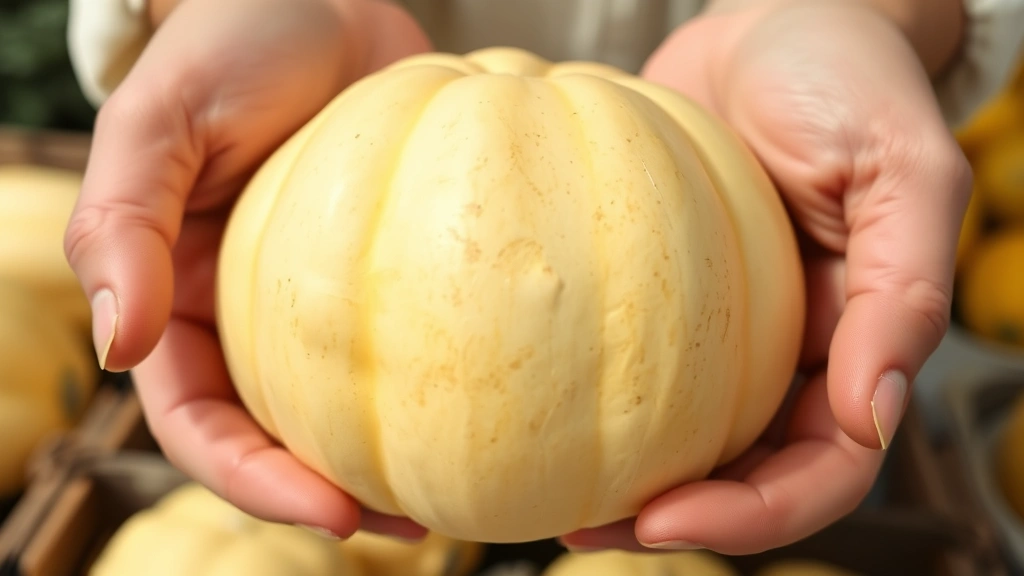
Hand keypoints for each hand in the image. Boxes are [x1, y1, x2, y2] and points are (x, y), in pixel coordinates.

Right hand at [64, 0, 431, 539]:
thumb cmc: (229, 42)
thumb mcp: (157, 120)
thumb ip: (121, 222)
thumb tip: (115, 345)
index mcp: (176, 300)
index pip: (197, 422)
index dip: (253, 481)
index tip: (334, 511)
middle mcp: (248, 315)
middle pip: (277, 437)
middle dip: (330, 495)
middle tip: (413, 525)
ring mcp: (320, 299)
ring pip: (347, 405)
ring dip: (393, 460)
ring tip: (461, 499)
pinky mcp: (388, 268)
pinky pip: (413, 337)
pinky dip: (443, 382)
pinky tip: (494, 403)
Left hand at [561, 0, 970, 553]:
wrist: (772, 20)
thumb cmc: (848, 78)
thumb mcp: (904, 170)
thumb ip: (906, 292)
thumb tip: (871, 416)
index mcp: (855, 343)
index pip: (822, 467)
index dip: (754, 514)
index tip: (664, 518)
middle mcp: (786, 352)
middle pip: (741, 474)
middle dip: (672, 518)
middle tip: (583, 529)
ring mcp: (721, 327)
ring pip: (680, 433)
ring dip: (621, 478)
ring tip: (547, 498)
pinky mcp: (664, 289)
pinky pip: (631, 356)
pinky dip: (591, 391)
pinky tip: (532, 399)